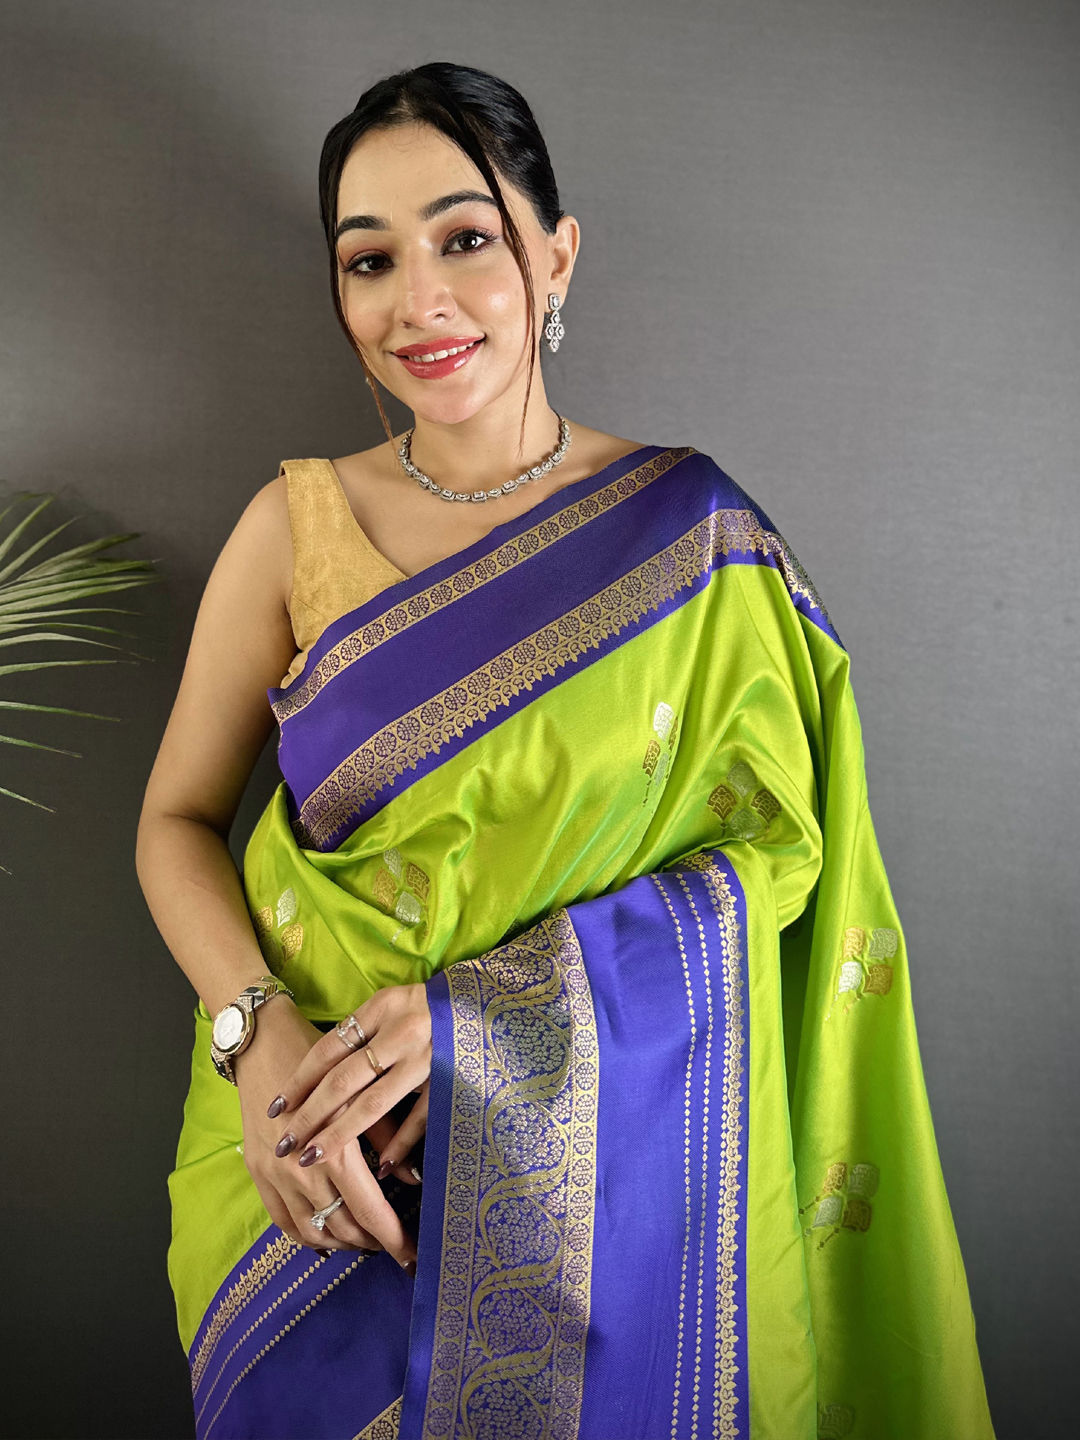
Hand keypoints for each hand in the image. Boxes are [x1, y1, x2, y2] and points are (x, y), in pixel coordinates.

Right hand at [233, 997, 417, 1270]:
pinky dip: (305, 1235)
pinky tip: (324, 1238)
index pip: (369, 1212)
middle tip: (393, 1245)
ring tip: (364, 1241)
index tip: (412, 1258)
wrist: (264, 1045)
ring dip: (339, 1242)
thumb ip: (389, 1137)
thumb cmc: (325, 1061)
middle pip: (342, 1227)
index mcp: (335, 1152)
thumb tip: (413, 1177)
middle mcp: (302, 1172)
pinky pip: (281, 1220)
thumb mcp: (365, 1093)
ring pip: (311, 1231)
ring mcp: (275, 1176)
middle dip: (370, 1243)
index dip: (393, 1239)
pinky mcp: (257, 1172)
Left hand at [264, 982, 431, 1191]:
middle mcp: (400, 1032)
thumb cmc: (427, 1004)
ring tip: (314, 1157)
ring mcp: (426, 1058)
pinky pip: (420, 1117)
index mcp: (381, 1009)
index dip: (299, 1080)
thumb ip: (362, 1032)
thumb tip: (319, 1073)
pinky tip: (380, 1167)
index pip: (329, 1049)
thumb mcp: (390, 1004)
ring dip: (341, 1134)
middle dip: (311, 1115)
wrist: (482, 999)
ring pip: (374, 1103)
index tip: (276, 1107)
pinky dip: (400, 1143)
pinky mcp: (450, 1079)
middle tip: (284, 1143)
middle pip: (344, 1080)